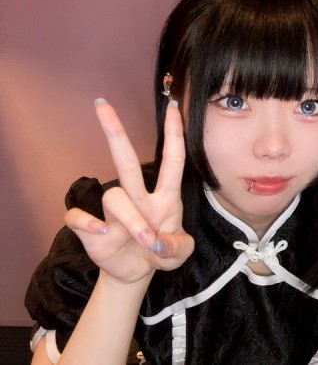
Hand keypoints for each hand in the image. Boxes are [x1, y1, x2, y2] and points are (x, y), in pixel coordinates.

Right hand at [64, 99, 194, 285]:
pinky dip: (87, 223)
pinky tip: (101, 233)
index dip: (174, 135)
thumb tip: (159, 244)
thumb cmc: (161, 253)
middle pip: (126, 160)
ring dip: (132, 218)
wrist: (137, 273)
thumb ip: (177, 248)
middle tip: (102, 105)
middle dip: (115, 132)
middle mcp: (138, 198)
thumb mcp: (179, 254)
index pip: (172, 161)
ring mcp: (113, 212)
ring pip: (114, 196)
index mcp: (165, 198)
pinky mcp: (91, 229)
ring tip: (147, 241)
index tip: (173, 108)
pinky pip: (78, 216)